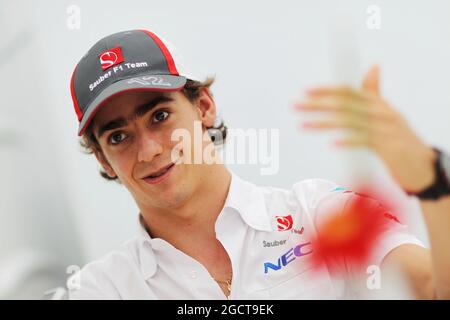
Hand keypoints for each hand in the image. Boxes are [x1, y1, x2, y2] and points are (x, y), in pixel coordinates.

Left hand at [294, 65, 435, 192]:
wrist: (423, 166)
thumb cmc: (400, 139)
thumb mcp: (386, 114)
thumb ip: (375, 93)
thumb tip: (373, 66)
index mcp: (378, 104)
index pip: (348, 91)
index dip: (326, 90)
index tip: (305, 91)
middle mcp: (381, 112)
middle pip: (344, 104)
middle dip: (317, 104)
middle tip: (296, 105)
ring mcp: (386, 129)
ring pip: (349, 122)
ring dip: (323, 123)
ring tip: (302, 124)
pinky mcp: (391, 148)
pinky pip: (365, 141)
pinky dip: (348, 141)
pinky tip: (332, 144)